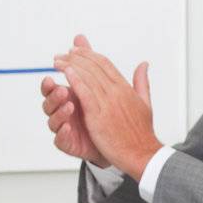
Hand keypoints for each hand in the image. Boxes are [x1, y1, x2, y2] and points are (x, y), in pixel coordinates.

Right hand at [41, 39, 109, 167]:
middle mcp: (63, 111)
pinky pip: (60, 139)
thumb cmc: (104, 113)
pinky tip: (69, 127)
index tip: (54, 72)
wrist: (118, 141)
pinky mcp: (68, 143)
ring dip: (58, 112)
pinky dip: (63, 133)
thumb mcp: (99, 84)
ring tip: (69, 106)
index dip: (51, 81)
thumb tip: (80, 37)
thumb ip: (87, 60)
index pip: (53, 87)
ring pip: (52, 119)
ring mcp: (64, 127)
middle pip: (48, 102)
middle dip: (52, 95)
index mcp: (68, 97)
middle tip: (62, 89)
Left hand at [53, 35, 162, 179]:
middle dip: (76, 58)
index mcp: (125, 88)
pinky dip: (75, 81)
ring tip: (58, 61)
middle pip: (94, 67)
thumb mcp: (144, 102)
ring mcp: (108, 103)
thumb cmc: (141, 132)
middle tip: (62, 54)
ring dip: (71, 66)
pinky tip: (66, 73)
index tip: (76, 50)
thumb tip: (143, 64)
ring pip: (88, 77)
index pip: (105, 64)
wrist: (141, 153)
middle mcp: (117, 92)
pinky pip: (85, 93)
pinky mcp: (99, 115)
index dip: (89, 54)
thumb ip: (141, 82)